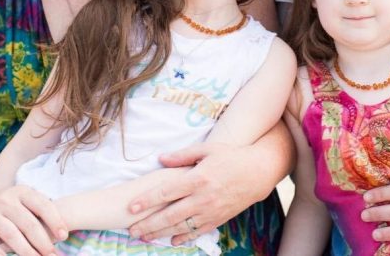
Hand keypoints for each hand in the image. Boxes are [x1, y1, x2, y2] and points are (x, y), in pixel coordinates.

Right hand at [0, 185, 67, 255]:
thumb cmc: (7, 208)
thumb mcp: (22, 201)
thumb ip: (39, 210)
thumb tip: (63, 230)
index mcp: (21, 192)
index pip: (42, 205)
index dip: (55, 221)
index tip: (64, 236)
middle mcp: (5, 201)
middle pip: (28, 223)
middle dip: (43, 242)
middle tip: (53, 255)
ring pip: (11, 235)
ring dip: (27, 251)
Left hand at [128, 142, 262, 244]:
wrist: (258, 171)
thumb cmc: (231, 156)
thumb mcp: (207, 149)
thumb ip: (182, 155)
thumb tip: (160, 158)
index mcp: (198, 178)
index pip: (166, 191)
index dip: (147, 200)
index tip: (131, 207)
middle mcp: (203, 197)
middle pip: (170, 214)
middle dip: (148, 224)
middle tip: (131, 230)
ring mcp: (211, 211)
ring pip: (181, 226)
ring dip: (160, 233)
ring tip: (144, 237)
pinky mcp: (219, 218)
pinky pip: (197, 232)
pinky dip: (183, 237)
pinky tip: (171, 240)